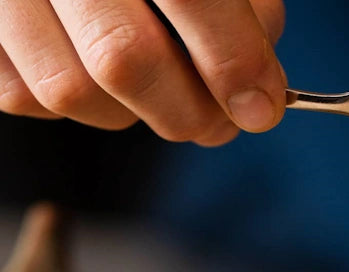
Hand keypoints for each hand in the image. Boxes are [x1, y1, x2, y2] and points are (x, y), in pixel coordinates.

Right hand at [0, 0, 285, 145]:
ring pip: (69, 91)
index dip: (232, 59)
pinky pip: (25, 96)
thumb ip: (237, 2)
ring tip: (160, 92)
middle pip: (122, 58)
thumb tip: (258, 85)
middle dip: (187, 110)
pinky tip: (97, 74)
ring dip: (130, 113)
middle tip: (219, 121)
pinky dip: (76, 103)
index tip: (262, 106)